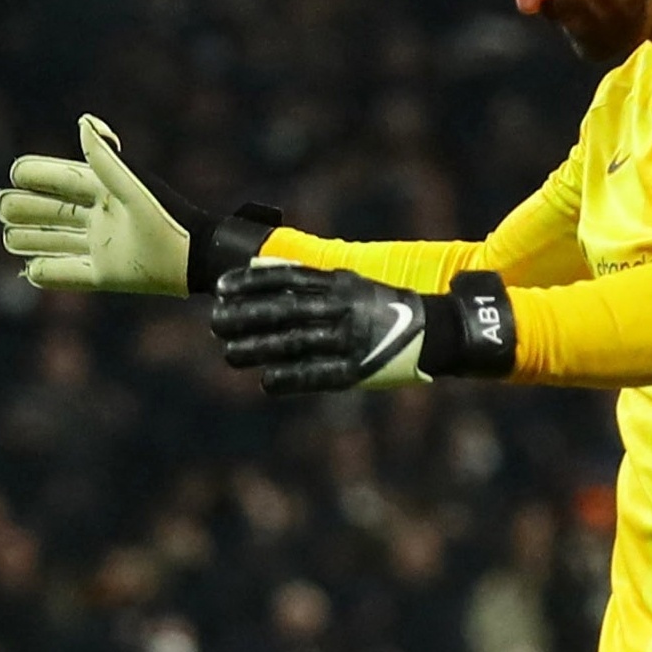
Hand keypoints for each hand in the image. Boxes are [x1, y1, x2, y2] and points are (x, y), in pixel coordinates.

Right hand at [0, 115, 197, 294]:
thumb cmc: (166, 217)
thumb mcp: (131, 185)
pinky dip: (48, 273)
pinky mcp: (105, 276)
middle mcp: (98, 217)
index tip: (16, 172)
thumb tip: (83, 120)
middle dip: (25, 208)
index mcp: (103, 191)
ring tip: (8, 238)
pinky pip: (69, 275)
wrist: (194, 259)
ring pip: (54, 241)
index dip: (37, 174)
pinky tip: (30, 271)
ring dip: (30, 239)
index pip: (60, 179)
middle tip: (4, 207)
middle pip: (50, 211)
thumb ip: (104, 157)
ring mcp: (100, 247)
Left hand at [209, 262, 517, 395]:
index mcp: (339, 284)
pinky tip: (266, 381)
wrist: (436, 331)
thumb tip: (259, 270)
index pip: (287, 280)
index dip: (251, 284)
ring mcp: (350, 339)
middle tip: (215, 322)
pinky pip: (320, 374)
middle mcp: (343, 309)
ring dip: (260, 348)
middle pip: (285, 310)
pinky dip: (292, 377)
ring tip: (229, 353)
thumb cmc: (382, 306)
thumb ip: (309, 280)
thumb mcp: (349, 283)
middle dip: (247, 316)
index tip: (221, 289)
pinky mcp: (358, 369)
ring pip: (296, 342)